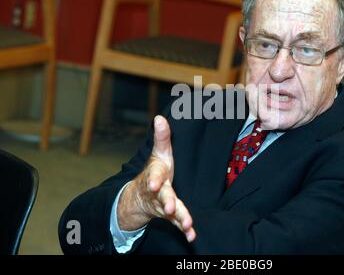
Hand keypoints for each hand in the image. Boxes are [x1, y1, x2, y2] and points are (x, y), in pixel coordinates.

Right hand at [117, 115, 195, 241]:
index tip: (155, 184)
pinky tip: (191, 235)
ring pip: (171, 212)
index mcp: (156, 175)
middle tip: (169, 207)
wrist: (141, 197)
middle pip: (162, 196)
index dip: (154, 180)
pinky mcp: (171, 216)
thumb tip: (159, 118)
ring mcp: (164, 205)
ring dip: (179, 217)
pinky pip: (177, 223)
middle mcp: (158, 192)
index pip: (155, 176)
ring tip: (187, 224)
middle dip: (166, 201)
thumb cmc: (155, 171)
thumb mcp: (159, 154)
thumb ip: (162, 138)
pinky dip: (184, 229)